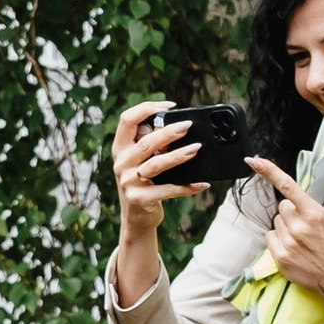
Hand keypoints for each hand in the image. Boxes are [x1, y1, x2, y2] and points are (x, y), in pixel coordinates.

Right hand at [108, 99, 208, 295]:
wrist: (137, 218)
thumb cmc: (145, 183)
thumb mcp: (142, 161)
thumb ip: (152, 144)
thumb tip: (179, 125)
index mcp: (120, 148)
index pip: (127, 120)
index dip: (147, 108)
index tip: (169, 105)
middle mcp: (121, 163)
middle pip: (146, 142)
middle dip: (169, 132)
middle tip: (188, 126)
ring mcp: (128, 181)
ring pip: (156, 164)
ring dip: (179, 156)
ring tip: (197, 149)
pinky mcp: (140, 199)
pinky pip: (167, 190)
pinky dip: (187, 187)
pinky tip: (202, 184)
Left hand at [250, 155, 323, 316]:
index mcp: (313, 213)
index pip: (288, 186)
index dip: (269, 171)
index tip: (254, 160)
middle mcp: (298, 226)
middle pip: (283, 206)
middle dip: (293, 212)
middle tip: (308, 225)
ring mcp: (288, 242)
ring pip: (277, 222)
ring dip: (286, 226)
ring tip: (303, 238)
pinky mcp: (280, 257)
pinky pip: (270, 237)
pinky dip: (278, 239)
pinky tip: (294, 247)